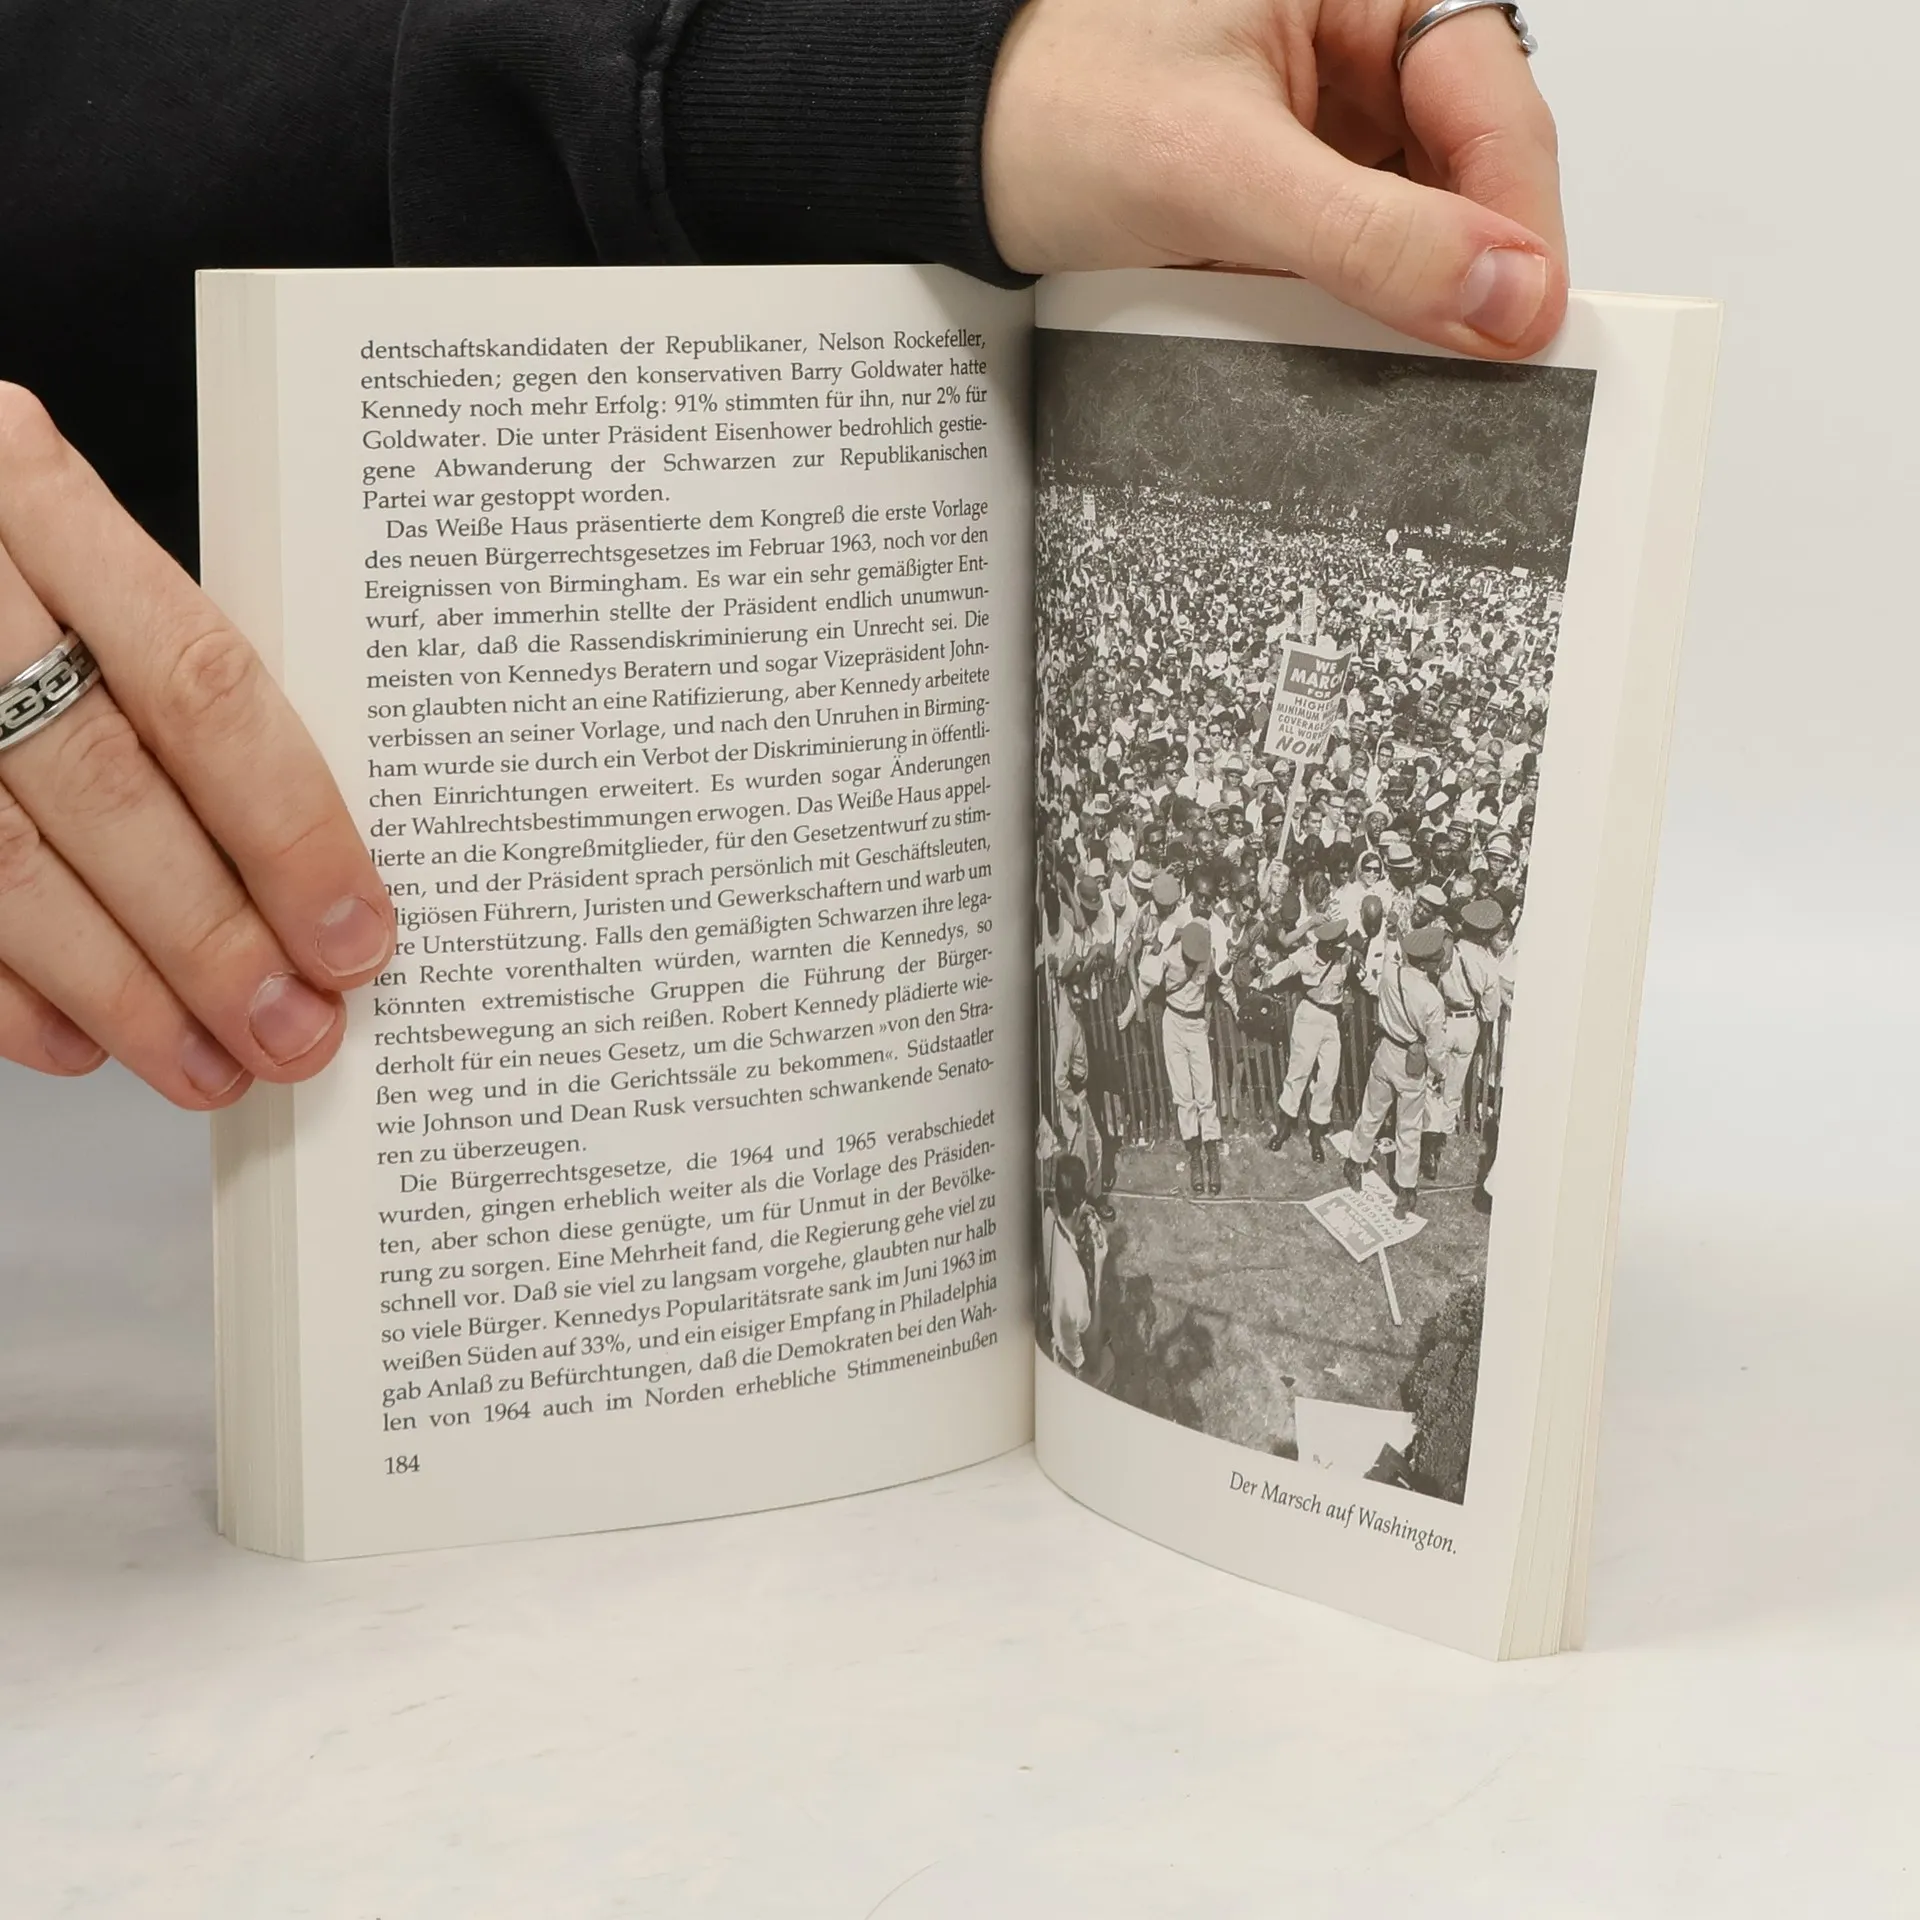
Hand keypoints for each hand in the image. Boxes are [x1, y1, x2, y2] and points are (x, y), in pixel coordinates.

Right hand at [0, 387, 393, 1106]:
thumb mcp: (78, 551)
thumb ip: (173, 673)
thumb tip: (320, 860)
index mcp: (27, 492)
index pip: (200, 683)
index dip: (290, 828)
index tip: (356, 931)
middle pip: (105, 788)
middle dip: (214, 938)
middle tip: (294, 1028)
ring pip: (7, 865)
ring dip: (121, 991)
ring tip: (209, 1064)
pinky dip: (7, 992)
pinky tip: (82, 1041)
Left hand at [983, 0, 1565, 358]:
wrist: (954, 158)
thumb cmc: (1051, 106)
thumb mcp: (1217, 172)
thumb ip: (1367, 235)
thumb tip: (1502, 292)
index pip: (1491, 95)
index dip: (1520, 215)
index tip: (1527, 321)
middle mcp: (1353, 42)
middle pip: (1468, 165)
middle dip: (1466, 264)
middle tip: (1471, 362)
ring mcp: (1325, 120)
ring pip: (1416, 222)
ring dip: (1406, 298)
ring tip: (1393, 360)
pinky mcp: (1289, 189)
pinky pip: (1352, 258)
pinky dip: (1348, 310)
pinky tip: (1333, 345)